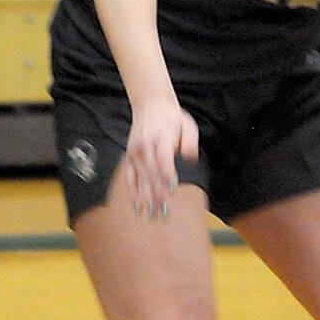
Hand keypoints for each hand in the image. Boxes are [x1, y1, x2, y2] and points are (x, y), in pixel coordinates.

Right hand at [124, 96, 198, 217]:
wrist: (150, 104)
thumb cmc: (172, 118)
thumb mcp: (187, 123)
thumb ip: (190, 141)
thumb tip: (189, 159)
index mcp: (162, 137)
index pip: (163, 157)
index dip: (166, 173)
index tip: (170, 188)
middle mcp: (146, 145)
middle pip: (151, 172)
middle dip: (156, 193)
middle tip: (162, 212)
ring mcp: (136, 152)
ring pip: (140, 178)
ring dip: (146, 197)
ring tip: (151, 215)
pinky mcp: (129, 156)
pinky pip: (130, 177)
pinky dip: (133, 192)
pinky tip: (138, 206)